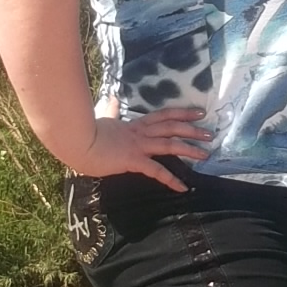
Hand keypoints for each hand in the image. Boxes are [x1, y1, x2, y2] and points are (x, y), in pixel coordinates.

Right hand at [78, 106, 211, 189]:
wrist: (76, 141)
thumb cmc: (86, 133)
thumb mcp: (102, 119)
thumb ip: (109, 111)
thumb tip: (109, 99)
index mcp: (134, 124)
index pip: (162, 116)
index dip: (182, 113)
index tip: (199, 112)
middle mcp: (139, 133)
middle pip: (171, 127)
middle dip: (192, 129)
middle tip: (210, 133)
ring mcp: (137, 145)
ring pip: (169, 144)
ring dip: (189, 149)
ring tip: (206, 155)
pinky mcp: (132, 160)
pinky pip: (156, 170)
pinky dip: (171, 179)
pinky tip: (183, 187)